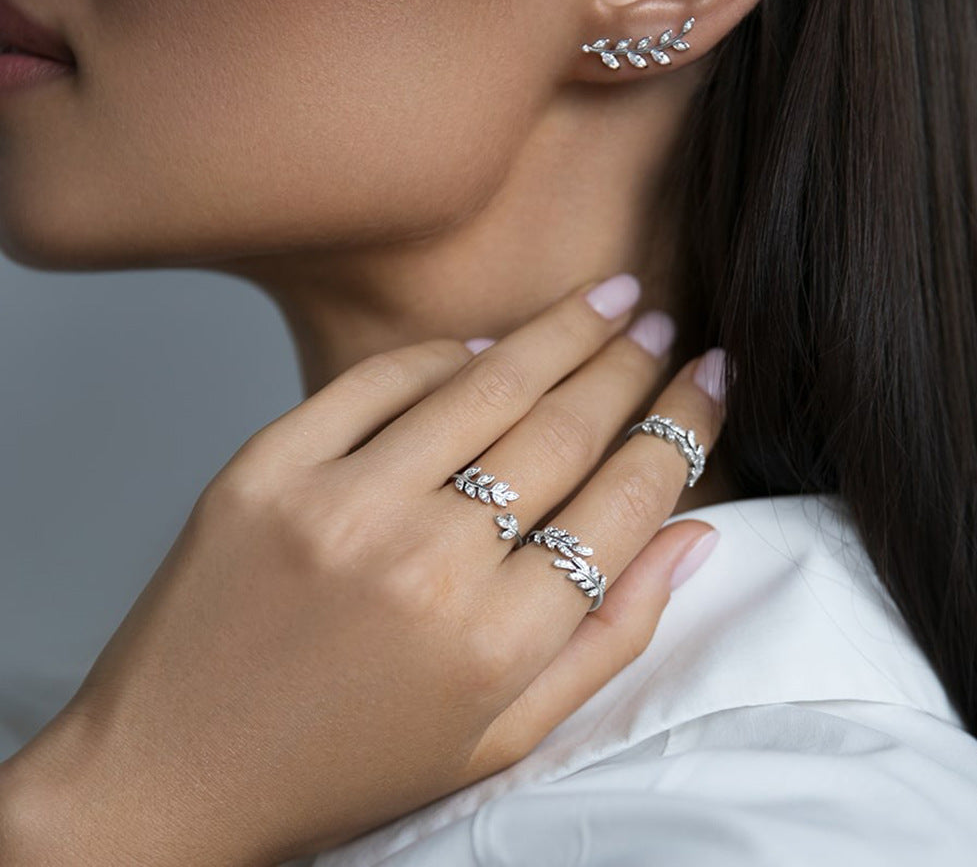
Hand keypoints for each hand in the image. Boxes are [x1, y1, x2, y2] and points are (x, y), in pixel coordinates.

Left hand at [0, 274, 725, 865]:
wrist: (165, 775)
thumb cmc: (345, 766)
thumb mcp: (500, 738)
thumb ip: (610, 639)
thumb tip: (695, 537)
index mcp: (496, 643)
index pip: (626, 500)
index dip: (685, 425)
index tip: (713, 378)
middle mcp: (427, 563)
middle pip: (566, 429)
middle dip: (632, 366)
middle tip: (667, 326)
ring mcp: (340, 503)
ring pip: (487, 386)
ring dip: (562, 332)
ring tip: (612, 298)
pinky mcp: (269, 466)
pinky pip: (380, 378)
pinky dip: (444, 352)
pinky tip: (489, 343)